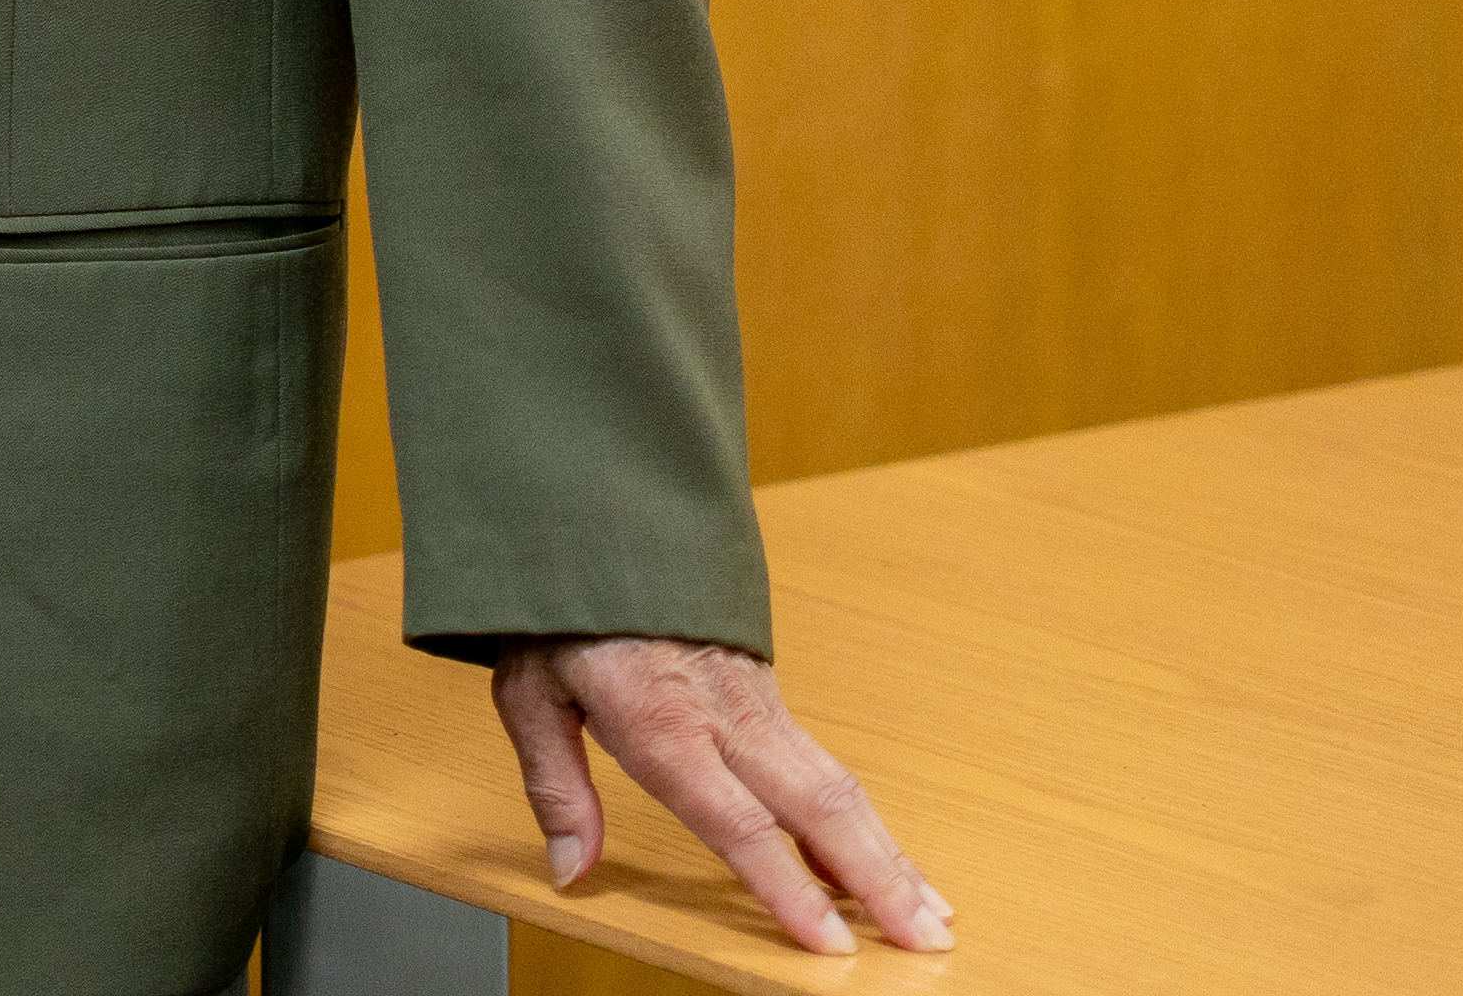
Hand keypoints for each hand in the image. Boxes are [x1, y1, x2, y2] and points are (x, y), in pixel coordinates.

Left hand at [491, 634, 952, 955]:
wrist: (598, 519)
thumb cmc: (559, 611)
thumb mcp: (529, 693)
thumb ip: (556, 788)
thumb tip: (572, 871)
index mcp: (663, 723)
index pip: (738, 823)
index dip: (787, 888)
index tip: (830, 943)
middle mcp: (725, 716)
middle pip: (818, 809)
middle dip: (877, 882)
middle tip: (926, 943)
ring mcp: (756, 702)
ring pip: (839, 786)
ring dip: (890, 855)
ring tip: (933, 915)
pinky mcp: (769, 692)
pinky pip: (827, 765)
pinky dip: (866, 820)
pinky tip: (887, 861)